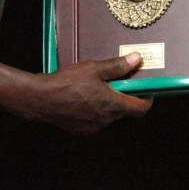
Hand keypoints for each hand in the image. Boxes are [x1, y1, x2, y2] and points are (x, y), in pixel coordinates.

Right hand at [28, 52, 153, 134]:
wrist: (40, 99)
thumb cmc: (67, 82)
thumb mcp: (94, 69)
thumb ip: (118, 65)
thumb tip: (137, 59)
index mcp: (112, 105)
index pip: (140, 109)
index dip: (147, 99)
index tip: (147, 90)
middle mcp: (105, 120)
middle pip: (124, 110)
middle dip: (124, 97)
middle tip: (118, 82)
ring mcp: (93, 127)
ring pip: (109, 115)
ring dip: (109, 104)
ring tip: (98, 88)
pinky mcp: (81, 130)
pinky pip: (95, 120)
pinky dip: (95, 110)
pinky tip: (84, 98)